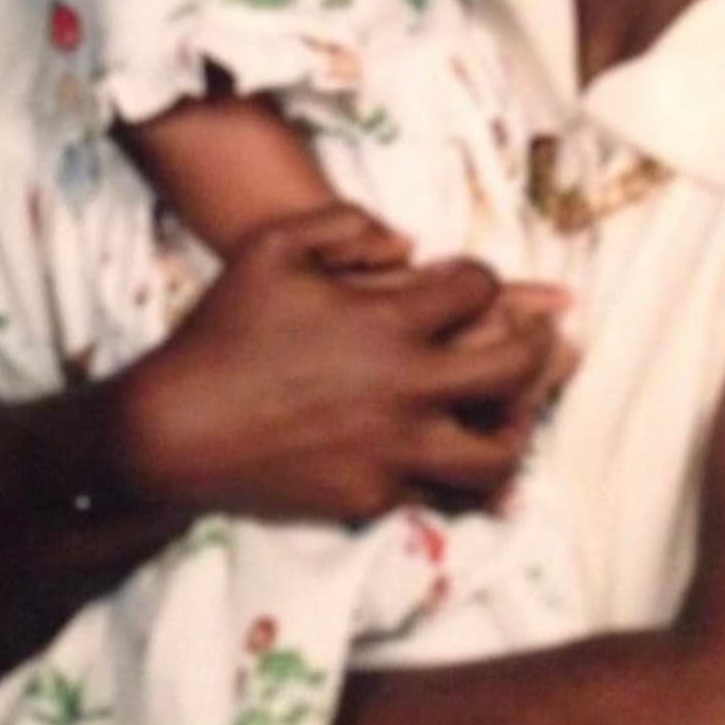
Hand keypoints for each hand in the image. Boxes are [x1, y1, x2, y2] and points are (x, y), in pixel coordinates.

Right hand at [114, 205, 557, 523]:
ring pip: (495, 455)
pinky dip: (462, 476)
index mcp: (388, 322)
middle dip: (542, 348)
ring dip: (519, 428)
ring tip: (522, 411)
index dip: (486, 277)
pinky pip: (442, 494)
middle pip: (514, 370)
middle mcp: (405, 390)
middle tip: (550, 341)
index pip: (478, 289)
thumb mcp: (274, 244)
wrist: (174, 432)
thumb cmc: (223, 329)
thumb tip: (408, 241)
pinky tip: (467, 459)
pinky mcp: (372, 500)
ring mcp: (393, 453)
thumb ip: (348, 224)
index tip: (474, 281)